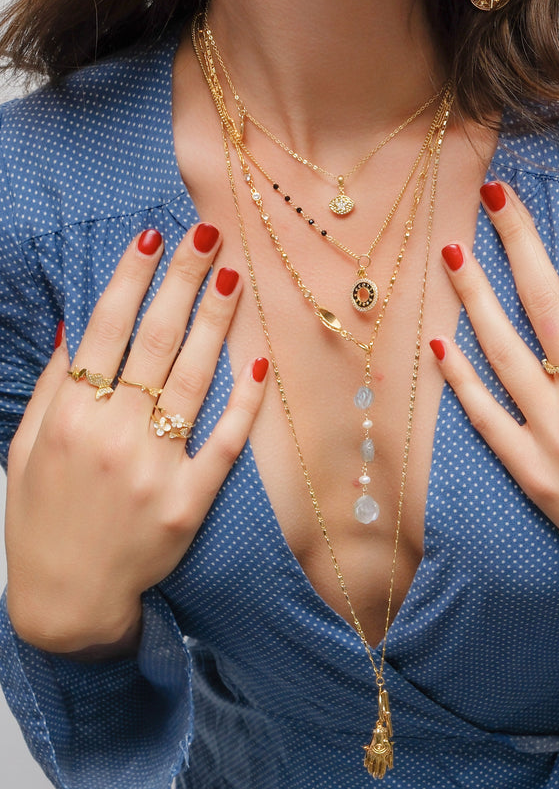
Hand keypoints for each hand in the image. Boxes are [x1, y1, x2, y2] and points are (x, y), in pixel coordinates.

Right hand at [5, 225, 268, 654]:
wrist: (65, 600)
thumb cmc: (42, 518)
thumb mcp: (23, 449)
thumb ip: (52, 385)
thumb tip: (76, 324)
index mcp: (68, 418)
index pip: (105, 330)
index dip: (132, 280)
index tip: (154, 239)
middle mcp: (112, 436)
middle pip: (156, 342)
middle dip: (183, 281)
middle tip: (208, 234)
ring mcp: (155, 470)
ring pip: (193, 380)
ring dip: (216, 323)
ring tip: (232, 277)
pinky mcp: (189, 501)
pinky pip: (225, 442)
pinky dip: (243, 401)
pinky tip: (259, 359)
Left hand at [431, 177, 558, 632]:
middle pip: (545, 301)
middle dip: (518, 240)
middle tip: (492, 195)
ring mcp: (553, 433)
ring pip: (503, 351)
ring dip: (474, 297)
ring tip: (451, 252)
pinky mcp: (531, 470)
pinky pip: (486, 418)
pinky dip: (460, 381)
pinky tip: (439, 342)